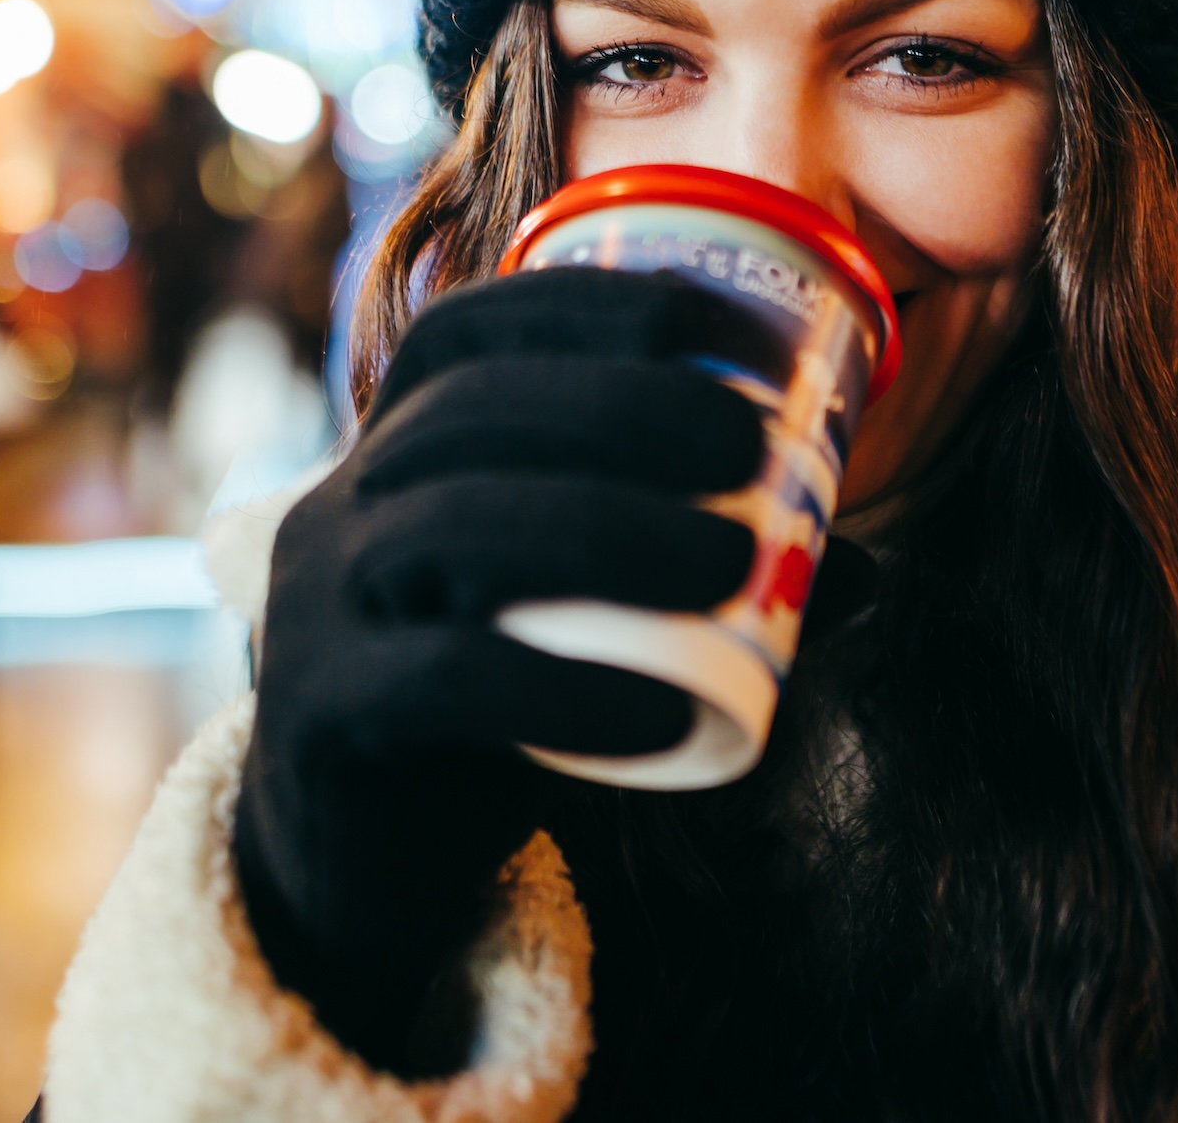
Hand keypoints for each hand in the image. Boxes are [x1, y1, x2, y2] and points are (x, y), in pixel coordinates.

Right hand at [233, 267, 764, 1071]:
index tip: (707, 322)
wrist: (372, 871)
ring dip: (607, 526)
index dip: (575, 305)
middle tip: (749, 444)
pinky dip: (562, 686)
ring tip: (732, 559)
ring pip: (451, 528)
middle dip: (617, 405)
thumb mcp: (587, 628)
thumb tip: (864, 574)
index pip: (463, 334)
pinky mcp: (319, 719)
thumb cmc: (498, 716)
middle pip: (467, 414)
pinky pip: (438, 679)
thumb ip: (696, 593)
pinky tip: (661, 707)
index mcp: (394, 455)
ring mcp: (313, 610)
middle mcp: (338, 509)